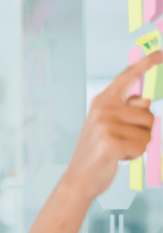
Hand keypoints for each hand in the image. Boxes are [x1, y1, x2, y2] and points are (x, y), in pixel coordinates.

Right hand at [23, 50, 162, 232]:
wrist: (78, 179)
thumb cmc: (96, 153)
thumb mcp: (107, 126)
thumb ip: (125, 111)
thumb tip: (146, 99)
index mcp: (101, 102)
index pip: (127, 78)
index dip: (146, 65)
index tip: (160, 54)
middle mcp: (103, 110)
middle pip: (148, 113)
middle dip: (143, 131)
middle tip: (120, 142)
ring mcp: (106, 126)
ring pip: (148, 132)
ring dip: (139, 145)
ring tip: (118, 150)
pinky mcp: (112, 142)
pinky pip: (142, 147)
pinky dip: (134, 157)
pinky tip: (117, 158)